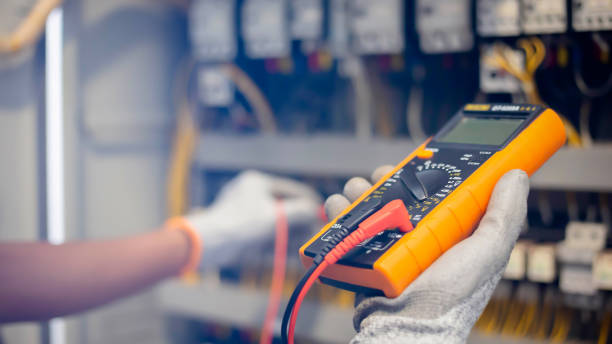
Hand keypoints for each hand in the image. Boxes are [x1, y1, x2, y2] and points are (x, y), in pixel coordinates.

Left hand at [186, 170, 321, 269]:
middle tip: (316, 232)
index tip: (323, 213)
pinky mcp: (239, 231)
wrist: (209, 245)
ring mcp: (243, 213)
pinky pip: (264, 236)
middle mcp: (249, 194)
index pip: (290, 189)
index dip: (308, 201)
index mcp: (256, 182)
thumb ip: (299, 212)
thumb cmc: (242, 225)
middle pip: (282, 208)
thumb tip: (314, 209)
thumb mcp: (276, 216)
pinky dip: (277, 244)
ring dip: (290, 235)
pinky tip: (291, 254)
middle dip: (300, 222)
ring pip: (274, 224)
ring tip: (307, 245)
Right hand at [325, 168, 528, 342]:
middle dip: (384, 178)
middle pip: (395, 193)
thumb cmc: (451, 297)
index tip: (416, 160)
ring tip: (355, 192)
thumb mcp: (488, 253)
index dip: (424, 171)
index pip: (434, 189)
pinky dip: (338, 213)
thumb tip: (516, 175)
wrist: (408, 326)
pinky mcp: (363, 257)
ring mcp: (387, 247)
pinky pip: (347, 227)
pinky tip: (338, 208)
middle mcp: (415, 237)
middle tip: (379, 176)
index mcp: (447, 232)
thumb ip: (505, 215)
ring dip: (357, 192)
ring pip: (367, 205)